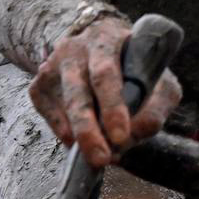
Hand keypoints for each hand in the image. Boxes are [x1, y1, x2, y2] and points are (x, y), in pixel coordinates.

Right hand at [28, 16, 182, 165]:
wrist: (98, 50)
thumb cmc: (135, 68)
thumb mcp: (158, 80)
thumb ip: (158, 104)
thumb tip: (142, 130)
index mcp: (107, 39)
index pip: (106, 72)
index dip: (113, 106)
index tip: (122, 136)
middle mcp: (75, 47)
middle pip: (78, 89)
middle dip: (89, 128)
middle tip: (102, 159)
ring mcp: (53, 64)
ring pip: (62, 102)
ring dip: (78, 133)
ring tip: (94, 159)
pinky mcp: (39, 83)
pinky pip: (45, 110)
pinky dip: (61, 129)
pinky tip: (77, 141)